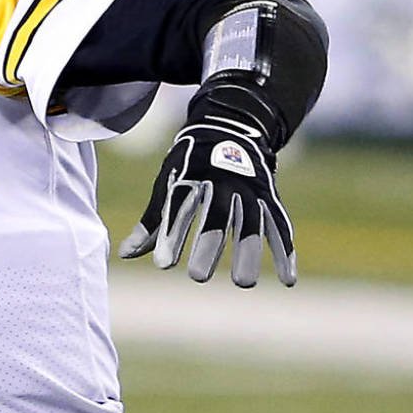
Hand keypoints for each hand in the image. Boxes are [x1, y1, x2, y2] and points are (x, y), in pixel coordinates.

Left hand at [118, 117, 296, 287]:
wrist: (229, 129)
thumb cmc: (189, 165)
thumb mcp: (167, 184)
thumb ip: (152, 223)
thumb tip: (124, 255)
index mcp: (191, 176)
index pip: (179, 208)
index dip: (170, 235)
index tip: (162, 265)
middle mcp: (223, 181)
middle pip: (217, 215)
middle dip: (208, 245)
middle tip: (197, 277)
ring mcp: (250, 188)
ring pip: (252, 222)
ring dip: (249, 252)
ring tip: (243, 283)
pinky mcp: (270, 197)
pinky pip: (280, 225)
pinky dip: (286, 252)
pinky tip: (287, 279)